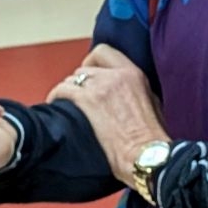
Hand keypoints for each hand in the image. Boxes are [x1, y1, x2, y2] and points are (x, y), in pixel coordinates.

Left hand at [47, 44, 168, 186]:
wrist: (146, 155)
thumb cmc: (151, 139)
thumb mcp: (152, 104)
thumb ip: (135, 90)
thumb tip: (122, 93)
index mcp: (133, 74)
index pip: (104, 52)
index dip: (91, 62)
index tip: (89, 74)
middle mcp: (115, 76)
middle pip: (84, 69)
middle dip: (80, 83)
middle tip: (79, 98)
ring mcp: (100, 87)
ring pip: (71, 79)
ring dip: (69, 92)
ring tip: (68, 106)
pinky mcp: (86, 101)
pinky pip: (62, 90)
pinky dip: (56, 98)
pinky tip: (56, 108)